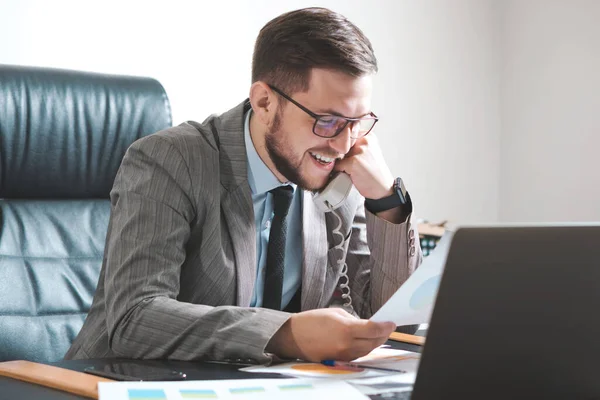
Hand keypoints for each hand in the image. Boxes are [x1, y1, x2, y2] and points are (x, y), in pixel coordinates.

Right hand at [266, 308, 395, 361]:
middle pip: (374, 342)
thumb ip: (353, 319)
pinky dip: (364, 348)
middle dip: (383, 335)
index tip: (391, 322)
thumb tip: (366, 325)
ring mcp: (343, 355)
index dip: (385, 326)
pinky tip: (366, 341)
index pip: (374, 329)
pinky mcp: (339, 360)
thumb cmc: (311, 321)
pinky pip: (357, 355)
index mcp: (346, 329)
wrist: (292, 337)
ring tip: (379, 334)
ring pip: (367, 350)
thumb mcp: (335, 312)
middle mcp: (346, 345)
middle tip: (388, 328)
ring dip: (375, 342)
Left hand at [334, 133, 394, 199]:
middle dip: (342, 154)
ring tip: (352, 169)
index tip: (347, 153)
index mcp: (369, 137)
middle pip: (342, 144)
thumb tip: (335, 144)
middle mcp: (365, 141)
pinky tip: (350, 174)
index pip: (347, 134)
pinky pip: (338, 165)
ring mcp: (359, 151)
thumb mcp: (369, 152)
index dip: (344, 145)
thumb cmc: (374, 172)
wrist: (382, 188)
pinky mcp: (353, 162)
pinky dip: (340, 171)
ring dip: (341, 163)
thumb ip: (356, 146)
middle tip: (352, 164)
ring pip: (339, 154)